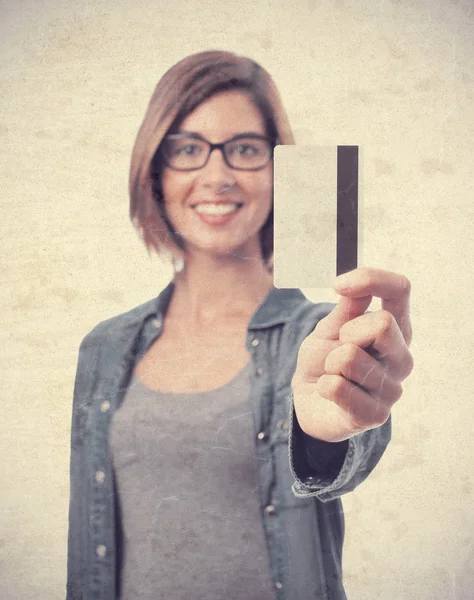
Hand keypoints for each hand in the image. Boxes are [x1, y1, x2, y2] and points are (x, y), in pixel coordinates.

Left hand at [292, 267, 413, 442]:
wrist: (310, 400)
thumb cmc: (324, 361)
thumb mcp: (329, 328)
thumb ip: (346, 308)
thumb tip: (357, 286)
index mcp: (395, 329)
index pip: (400, 290)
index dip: (370, 279)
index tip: (339, 285)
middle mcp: (401, 357)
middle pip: (382, 324)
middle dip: (346, 332)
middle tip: (337, 348)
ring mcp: (393, 388)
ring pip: (350, 358)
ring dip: (329, 364)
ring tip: (333, 374)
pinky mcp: (376, 415)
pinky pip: (338, 387)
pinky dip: (324, 386)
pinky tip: (330, 392)